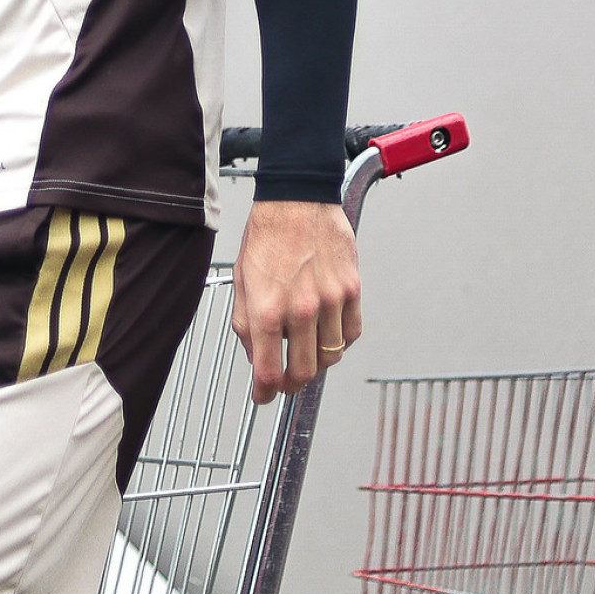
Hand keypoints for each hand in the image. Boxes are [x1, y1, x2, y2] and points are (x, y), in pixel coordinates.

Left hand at [231, 200, 361, 402]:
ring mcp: (330, 299)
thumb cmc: (266, 236)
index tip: (265, 396)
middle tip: (287, 378)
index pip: (270, 374)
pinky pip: (352, 332)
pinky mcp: (352, 287)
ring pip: (331, 356)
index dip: (266, 394)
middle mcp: (300, 309)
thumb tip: (258, 358)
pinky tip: (328, 330)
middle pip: (304, 373)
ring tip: (308, 348)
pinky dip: (341, 340)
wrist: (297, 197)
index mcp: (267, 309)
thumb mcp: (242, 282)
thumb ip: (246, 326)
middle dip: (293, 382)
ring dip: (318, 360)